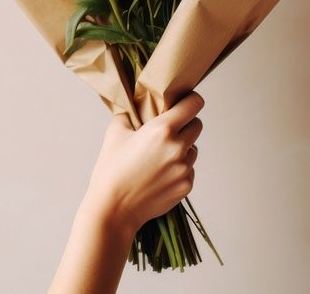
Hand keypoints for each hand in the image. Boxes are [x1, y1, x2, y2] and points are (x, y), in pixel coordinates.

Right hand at [82, 92, 203, 235]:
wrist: (113, 209)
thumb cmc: (112, 170)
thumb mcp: (115, 132)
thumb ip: (130, 114)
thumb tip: (138, 108)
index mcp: (162, 129)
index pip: (194, 104)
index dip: (191, 100)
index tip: (185, 101)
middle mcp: (178, 147)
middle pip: (197, 125)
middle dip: (186, 124)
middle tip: (169, 130)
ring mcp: (184, 169)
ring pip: (193, 149)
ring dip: (183, 147)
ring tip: (161, 155)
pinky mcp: (186, 186)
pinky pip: (190, 169)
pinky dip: (180, 168)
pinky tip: (161, 173)